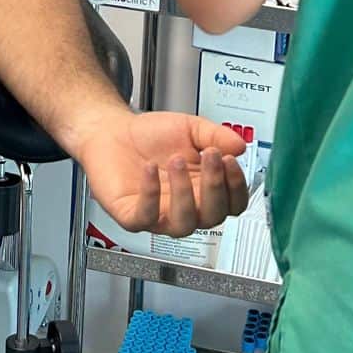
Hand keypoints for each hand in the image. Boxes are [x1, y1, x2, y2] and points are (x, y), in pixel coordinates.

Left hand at [73, 110, 248, 237]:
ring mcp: (159, 215)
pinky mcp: (131, 216)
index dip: (236, 186)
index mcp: (203, 189)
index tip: (230, 159)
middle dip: (214, 186)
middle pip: (212, 216)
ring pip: (183, 224)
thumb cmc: (151, 136)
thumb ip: (216, 134)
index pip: (232, 203)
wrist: (112, 131)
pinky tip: (150, 169)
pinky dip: (150, 194)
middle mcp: (185, 206)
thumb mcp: (190, 128)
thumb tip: (241, 145)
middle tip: (209, 156)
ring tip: (177, 160)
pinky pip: (145, 216)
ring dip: (184, 193)